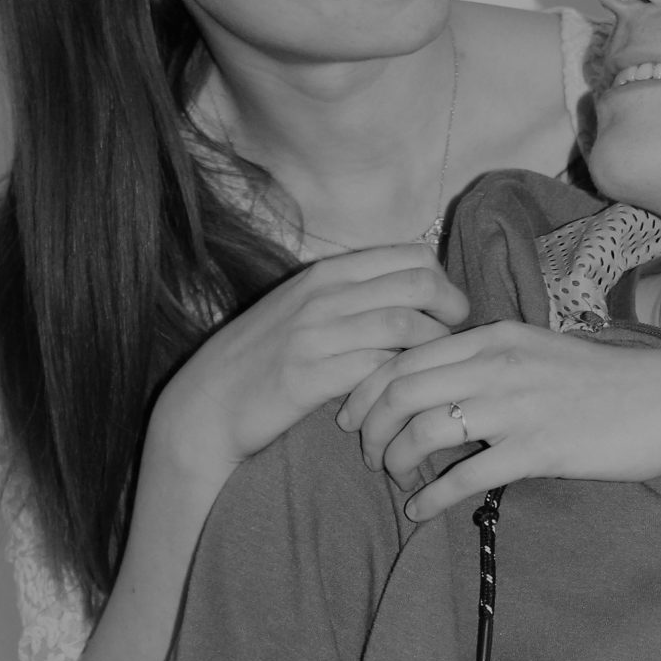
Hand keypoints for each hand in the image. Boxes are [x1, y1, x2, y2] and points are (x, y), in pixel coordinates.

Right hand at [151, 245, 468, 489]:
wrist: (205, 404)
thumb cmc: (259, 360)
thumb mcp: (300, 310)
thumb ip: (348, 297)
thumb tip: (406, 295)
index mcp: (324, 273)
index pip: (408, 256)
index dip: (442, 279)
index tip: (449, 308)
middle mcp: (322, 296)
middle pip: (416, 284)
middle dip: (450, 308)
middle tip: (456, 336)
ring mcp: (315, 335)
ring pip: (403, 325)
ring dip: (432, 348)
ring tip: (434, 367)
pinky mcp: (309, 377)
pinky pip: (376, 369)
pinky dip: (399, 381)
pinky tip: (402, 395)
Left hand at [335, 323, 660, 519]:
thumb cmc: (607, 382)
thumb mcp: (539, 352)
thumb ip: (489, 361)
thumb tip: (443, 384)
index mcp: (493, 336)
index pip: (404, 357)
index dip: (365, 390)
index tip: (352, 416)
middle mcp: (496, 365)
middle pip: (400, 392)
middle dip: (371, 429)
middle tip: (367, 456)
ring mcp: (516, 407)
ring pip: (423, 431)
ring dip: (396, 461)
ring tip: (395, 482)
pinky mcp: (538, 449)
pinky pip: (465, 477)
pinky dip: (431, 498)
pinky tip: (420, 513)